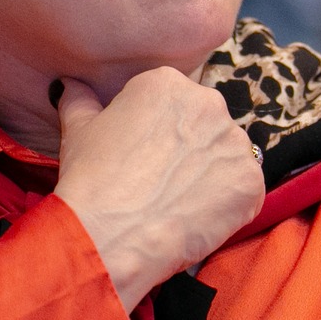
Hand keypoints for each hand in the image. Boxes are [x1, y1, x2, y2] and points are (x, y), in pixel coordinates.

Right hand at [50, 68, 263, 310]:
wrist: (111, 236)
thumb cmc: (91, 180)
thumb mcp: (77, 131)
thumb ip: (79, 100)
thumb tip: (70, 85)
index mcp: (167, 83)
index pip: (171, 102)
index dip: (156, 132)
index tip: (142, 156)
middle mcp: (208, 103)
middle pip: (203, 125)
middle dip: (188, 149)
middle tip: (160, 180)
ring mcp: (234, 143)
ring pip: (225, 156)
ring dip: (209, 175)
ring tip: (178, 201)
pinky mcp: (251, 181)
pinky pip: (243, 190)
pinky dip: (227, 205)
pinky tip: (197, 218)